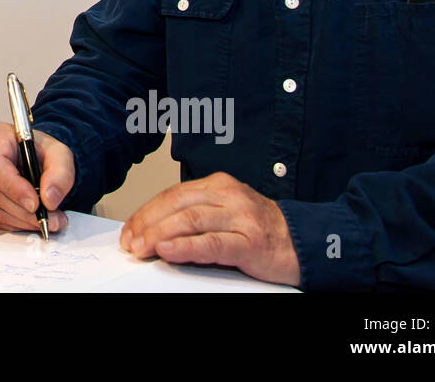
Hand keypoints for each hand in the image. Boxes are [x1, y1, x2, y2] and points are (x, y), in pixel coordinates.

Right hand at [0, 122, 73, 233]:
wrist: (33, 157)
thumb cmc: (39, 150)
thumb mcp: (59, 153)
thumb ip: (60, 173)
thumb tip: (49, 198)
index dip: (14, 189)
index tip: (35, 204)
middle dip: (25, 212)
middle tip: (51, 218)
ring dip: (23, 221)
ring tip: (47, 220)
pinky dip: (15, 224)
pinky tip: (31, 219)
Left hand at [119, 171, 299, 285]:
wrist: (304, 242)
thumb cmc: (260, 229)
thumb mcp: (225, 213)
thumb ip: (195, 216)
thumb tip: (154, 230)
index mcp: (218, 185)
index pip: (172, 194)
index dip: (146, 212)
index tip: (129, 230)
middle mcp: (228, 195)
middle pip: (176, 203)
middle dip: (148, 223)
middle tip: (131, 241)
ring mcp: (240, 217)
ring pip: (190, 220)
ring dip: (160, 234)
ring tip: (142, 247)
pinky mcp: (250, 241)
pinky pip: (212, 243)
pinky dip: (186, 246)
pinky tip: (168, 250)